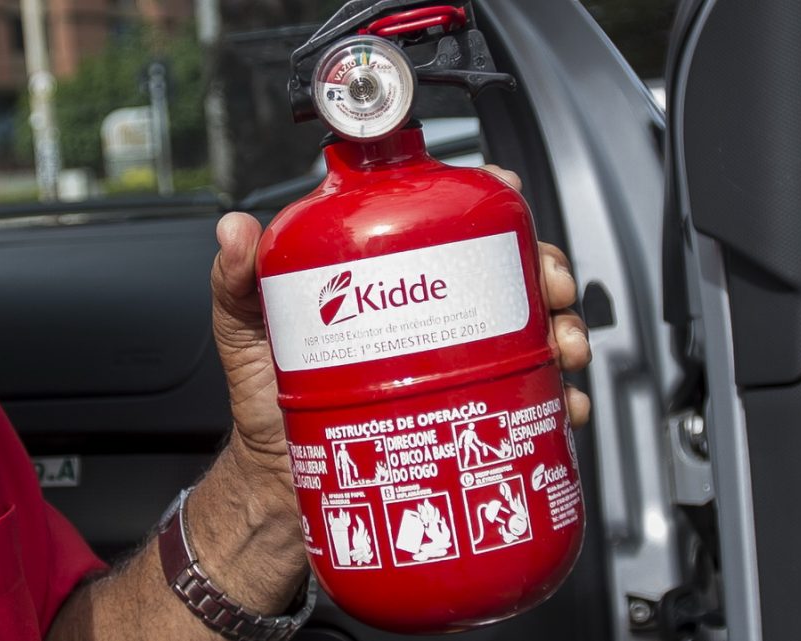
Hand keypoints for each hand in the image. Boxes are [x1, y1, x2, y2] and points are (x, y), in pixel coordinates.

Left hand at [210, 168, 592, 481]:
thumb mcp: (247, 333)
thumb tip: (235, 231)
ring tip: (561, 348)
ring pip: (530, 331)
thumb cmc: (267, 401)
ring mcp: (456, 364)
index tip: (505, 192)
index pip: (444, 221)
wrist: (282, 486)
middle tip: (547, 287)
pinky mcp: (469, 414)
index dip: (486, 198)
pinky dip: (557, 400)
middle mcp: (431, 315)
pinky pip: (527, 400)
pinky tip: (564, 406)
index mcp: (388, 280)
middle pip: (504, 273)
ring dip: (562, 330)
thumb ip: (237, 281)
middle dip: (543, 269)